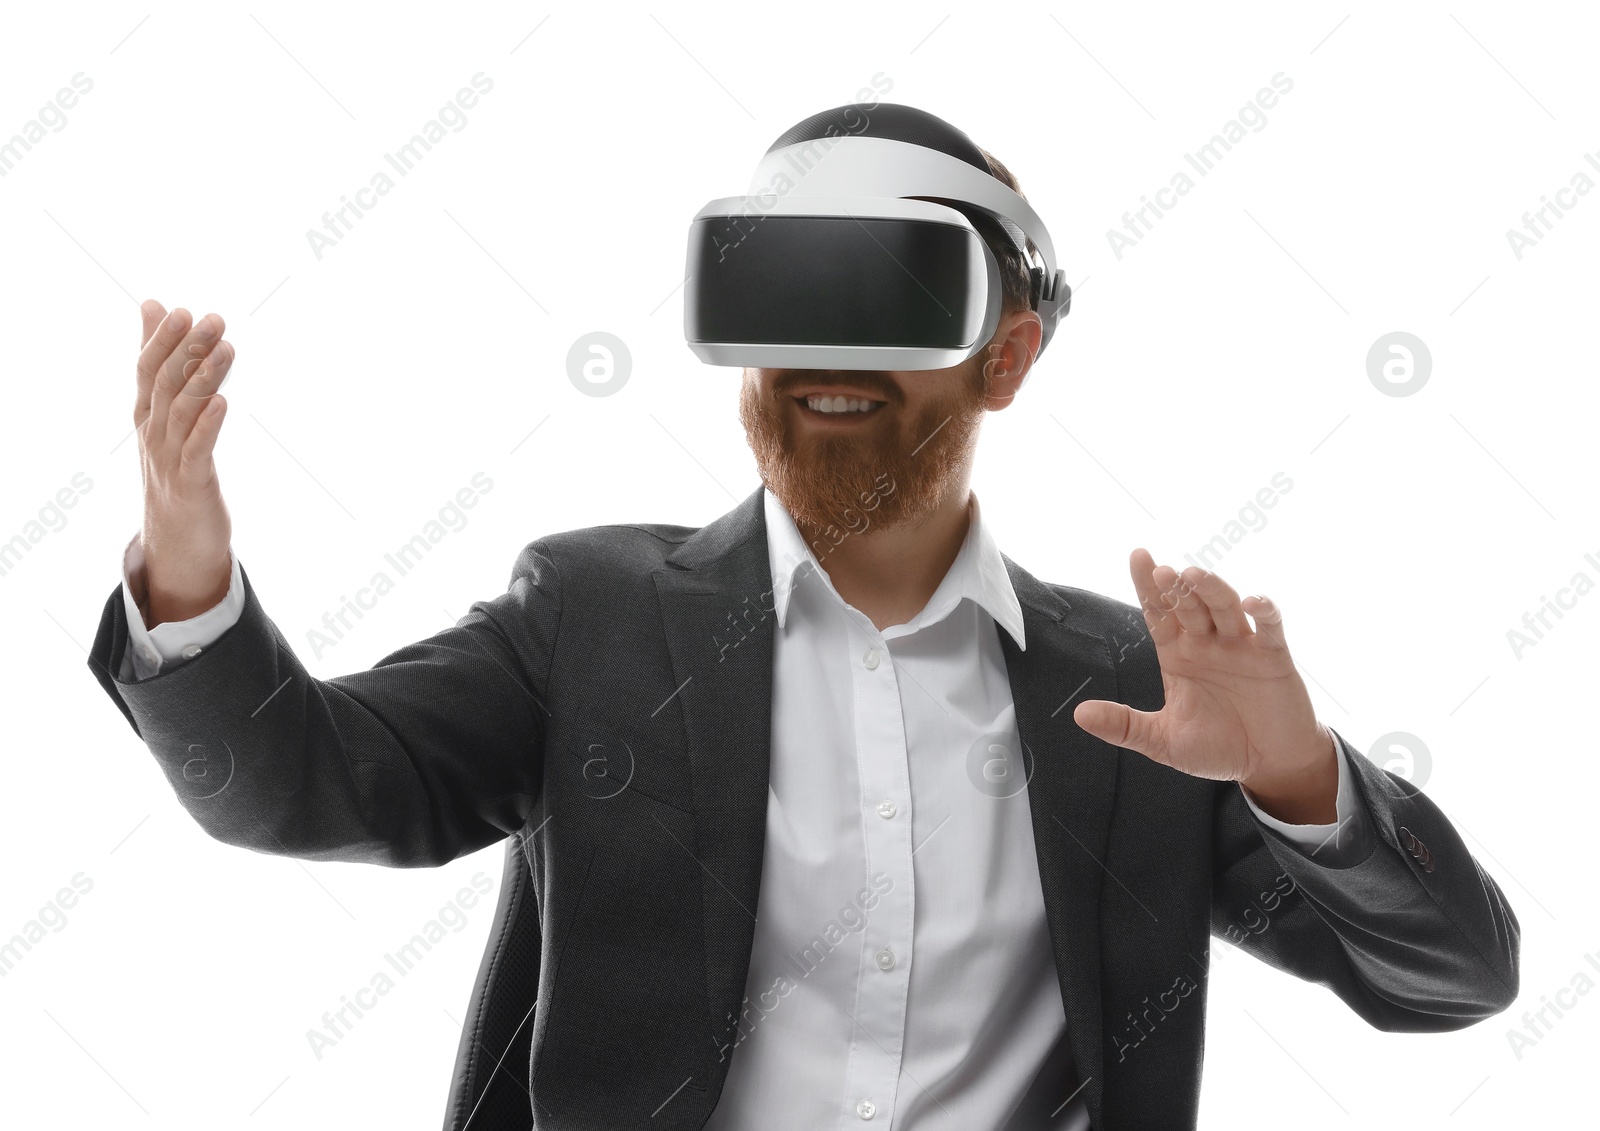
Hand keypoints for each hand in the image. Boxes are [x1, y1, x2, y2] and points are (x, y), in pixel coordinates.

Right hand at [133, 300, 235, 627]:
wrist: (176, 537)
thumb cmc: (174, 465)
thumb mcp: (165, 413)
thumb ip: (161, 359)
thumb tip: (155, 304)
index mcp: (147, 413)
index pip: (148, 369)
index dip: (164, 341)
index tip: (183, 310)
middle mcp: (153, 432)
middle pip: (167, 385)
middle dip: (188, 351)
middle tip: (212, 319)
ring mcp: (170, 458)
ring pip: (183, 412)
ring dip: (204, 379)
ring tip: (226, 350)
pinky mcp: (191, 483)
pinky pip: (197, 450)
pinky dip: (207, 426)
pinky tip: (222, 403)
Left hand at [1073, 550, 1335, 821]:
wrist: (1268, 764)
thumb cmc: (1218, 748)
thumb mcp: (1163, 741)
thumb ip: (1125, 726)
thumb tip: (1080, 714)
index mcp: (1178, 655)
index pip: (1158, 613)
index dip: (1148, 586)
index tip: (1138, 556)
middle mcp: (1207, 644)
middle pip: (1188, 605)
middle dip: (1176, 587)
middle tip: (1163, 571)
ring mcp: (1240, 647)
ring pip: (1224, 607)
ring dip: (1211, 590)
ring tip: (1194, 577)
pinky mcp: (1273, 657)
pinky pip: (1269, 628)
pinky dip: (1264, 612)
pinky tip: (1252, 603)